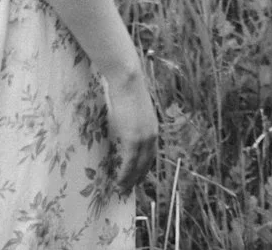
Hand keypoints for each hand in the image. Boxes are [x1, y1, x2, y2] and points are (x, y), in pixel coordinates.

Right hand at [102, 65, 158, 189]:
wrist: (128, 81)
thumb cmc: (127, 90)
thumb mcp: (133, 109)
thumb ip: (132, 121)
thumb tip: (124, 126)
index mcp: (153, 128)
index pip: (151, 154)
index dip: (144, 167)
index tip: (138, 176)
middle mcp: (152, 135)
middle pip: (147, 163)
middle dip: (138, 177)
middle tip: (130, 188)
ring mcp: (144, 138)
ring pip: (139, 166)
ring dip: (131, 180)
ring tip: (123, 190)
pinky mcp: (133, 138)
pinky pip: (130, 162)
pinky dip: (125, 174)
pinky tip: (119, 182)